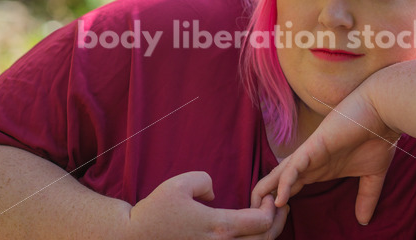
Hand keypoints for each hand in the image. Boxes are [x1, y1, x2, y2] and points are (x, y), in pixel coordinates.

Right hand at [127, 171, 288, 238]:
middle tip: (281, 207)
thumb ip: (205, 181)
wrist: (133, 237)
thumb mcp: (180, 183)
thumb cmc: (156, 211)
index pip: (260, 223)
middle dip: (277, 223)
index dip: (271, 209)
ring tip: (271, 221)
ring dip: (266, 237)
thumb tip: (215, 193)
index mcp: (218, 227)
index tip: (269, 196)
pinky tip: (250, 234)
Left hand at [251, 90, 398, 224]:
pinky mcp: (314, 147)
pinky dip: (285, 183)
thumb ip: (366, 196)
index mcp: (320, 168)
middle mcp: (311, 162)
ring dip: (268, 191)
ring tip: (257, 210)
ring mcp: (310, 154)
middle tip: (256, 218)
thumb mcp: (372, 175)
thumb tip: (364, 221)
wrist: (383, 111)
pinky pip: (294, 167)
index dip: (281, 200)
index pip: (293, 185)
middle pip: (279, 180)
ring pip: (281, 173)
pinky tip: (279, 200)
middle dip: (267, 197)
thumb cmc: (378, 137)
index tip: (273, 219)